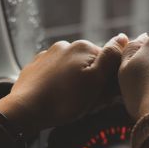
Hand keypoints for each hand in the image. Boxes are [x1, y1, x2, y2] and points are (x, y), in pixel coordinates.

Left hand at [0, 35, 127, 135]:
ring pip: (71, 70)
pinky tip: (56, 98)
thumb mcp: (96, 81)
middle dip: (91, 82)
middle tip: (86, 102)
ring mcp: (48, 55)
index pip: (108, 62)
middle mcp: (65, 45)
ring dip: (74, 83)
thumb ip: (110, 57)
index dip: (109, 80)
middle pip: (89, 65)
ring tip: (68, 102)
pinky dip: (59, 85)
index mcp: (83, 47)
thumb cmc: (64, 100)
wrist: (25, 110)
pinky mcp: (35, 67)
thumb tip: (123, 37)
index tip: (103, 95)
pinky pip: (55, 75)